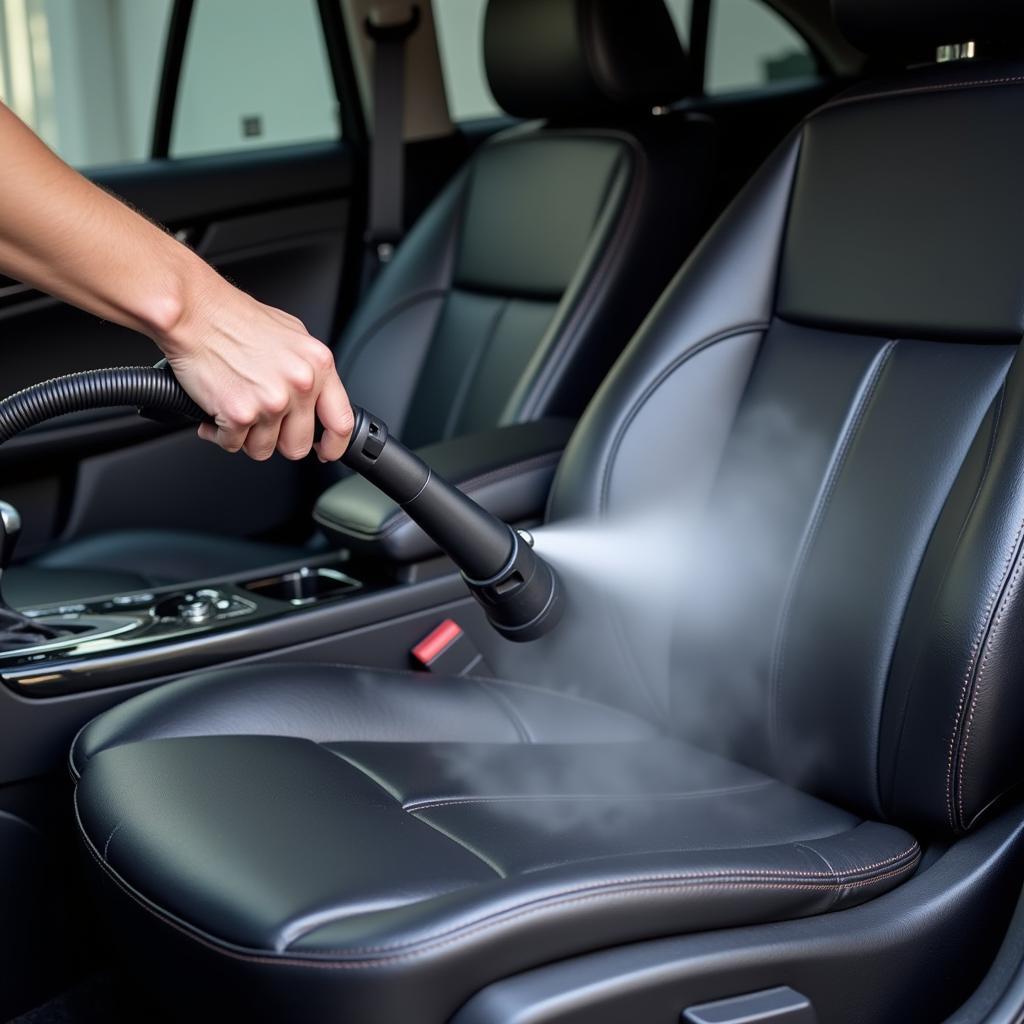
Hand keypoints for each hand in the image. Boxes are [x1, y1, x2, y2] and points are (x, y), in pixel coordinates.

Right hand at [157, 278, 352, 461]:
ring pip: (264, 449)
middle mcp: (300, 384)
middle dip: (278, 441)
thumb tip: (317, 400)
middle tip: (261, 423)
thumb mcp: (292, 336)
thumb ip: (309, 371)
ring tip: (236, 408)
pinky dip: (221, 433)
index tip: (325, 451)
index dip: (333, 446)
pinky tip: (216, 410)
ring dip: (246, 436)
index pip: (340, 422)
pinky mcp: (240, 414)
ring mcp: (272, 401)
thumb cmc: (235, 320)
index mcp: (318, 365)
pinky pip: (233, 444)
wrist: (195, 312)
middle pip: (299, 445)